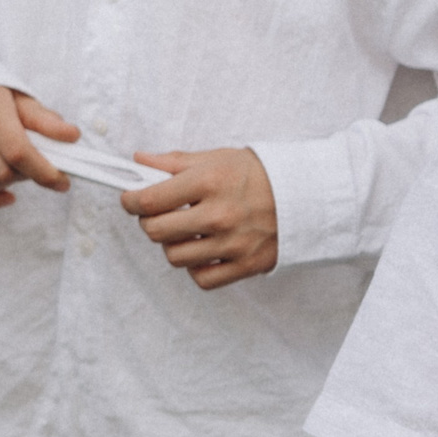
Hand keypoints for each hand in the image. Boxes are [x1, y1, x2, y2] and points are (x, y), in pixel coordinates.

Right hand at [0, 84, 75, 208]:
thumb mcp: (18, 98)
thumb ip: (44, 119)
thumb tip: (71, 137)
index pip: (17, 150)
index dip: (44, 171)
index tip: (63, 181)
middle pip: (2, 172)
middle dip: (26, 175)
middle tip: (33, 166)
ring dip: (7, 186)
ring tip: (14, 170)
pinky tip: (5, 196)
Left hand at [121, 147, 279, 289]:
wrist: (307, 195)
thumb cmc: (258, 174)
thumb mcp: (216, 158)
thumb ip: (174, 163)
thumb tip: (138, 161)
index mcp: (208, 183)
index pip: (149, 200)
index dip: (130, 201)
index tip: (130, 200)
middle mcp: (219, 215)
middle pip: (156, 232)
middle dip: (149, 222)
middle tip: (157, 215)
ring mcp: (233, 244)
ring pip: (175, 257)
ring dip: (172, 244)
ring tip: (184, 231)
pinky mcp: (246, 265)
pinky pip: (202, 278)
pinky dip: (195, 267)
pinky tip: (202, 250)